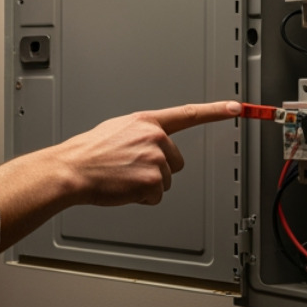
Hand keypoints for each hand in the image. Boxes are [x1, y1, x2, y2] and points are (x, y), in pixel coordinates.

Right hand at [55, 101, 242, 206]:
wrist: (72, 170)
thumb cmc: (88, 153)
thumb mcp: (116, 130)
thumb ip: (140, 133)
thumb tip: (150, 142)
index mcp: (146, 122)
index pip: (187, 114)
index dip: (215, 111)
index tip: (235, 107)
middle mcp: (155, 137)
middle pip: (175, 162)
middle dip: (157, 169)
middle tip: (129, 169)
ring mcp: (155, 159)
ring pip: (165, 182)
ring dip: (146, 185)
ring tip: (121, 177)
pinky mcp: (153, 181)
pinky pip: (156, 197)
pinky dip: (141, 198)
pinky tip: (123, 188)